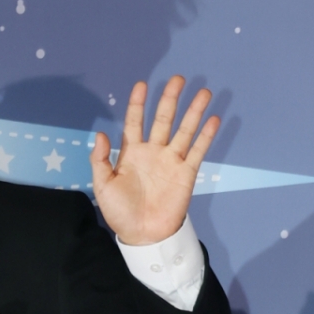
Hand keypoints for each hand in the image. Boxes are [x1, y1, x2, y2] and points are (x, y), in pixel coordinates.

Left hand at [92, 75, 218, 246]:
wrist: (142, 235)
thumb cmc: (120, 212)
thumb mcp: (103, 186)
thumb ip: (100, 160)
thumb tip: (99, 134)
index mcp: (131, 153)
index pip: (135, 122)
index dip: (137, 104)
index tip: (142, 84)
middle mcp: (153, 152)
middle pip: (163, 119)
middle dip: (170, 99)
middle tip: (178, 79)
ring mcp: (171, 161)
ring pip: (184, 130)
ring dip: (194, 111)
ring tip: (203, 92)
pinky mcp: (185, 173)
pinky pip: (197, 150)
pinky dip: (206, 135)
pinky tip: (213, 118)